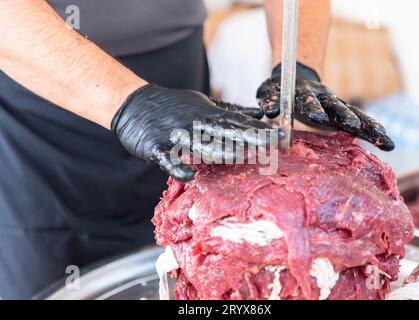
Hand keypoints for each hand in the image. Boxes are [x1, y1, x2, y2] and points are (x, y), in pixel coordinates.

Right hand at [112, 84, 281, 181]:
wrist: (135, 104)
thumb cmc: (175, 106)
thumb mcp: (205, 104)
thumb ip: (231, 111)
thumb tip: (259, 113)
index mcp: (208, 114)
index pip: (239, 122)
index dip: (260, 129)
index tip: (282, 136)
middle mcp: (196, 124)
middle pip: (226, 132)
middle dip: (250, 139)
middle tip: (272, 146)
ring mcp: (176, 135)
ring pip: (201, 145)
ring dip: (221, 151)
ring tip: (241, 157)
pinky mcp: (157, 147)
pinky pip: (168, 159)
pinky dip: (178, 167)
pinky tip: (190, 176)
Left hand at [257, 62, 394, 150]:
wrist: (294, 76)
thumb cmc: (277, 88)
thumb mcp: (268, 92)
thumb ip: (269, 101)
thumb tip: (271, 111)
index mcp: (303, 93)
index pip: (309, 100)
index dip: (313, 107)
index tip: (318, 116)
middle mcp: (324, 98)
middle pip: (337, 106)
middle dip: (345, 116)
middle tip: (353, 125)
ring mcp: (335, 105)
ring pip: (355, 114)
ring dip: (368, 126)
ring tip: (384, 139)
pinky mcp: (342, 114)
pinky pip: (360, 121)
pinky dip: (372, 131)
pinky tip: (387, 142)